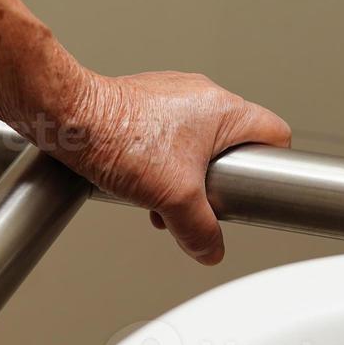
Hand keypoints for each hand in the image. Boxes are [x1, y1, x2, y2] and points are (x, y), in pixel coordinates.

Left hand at [48, 71, 291, 264]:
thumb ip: (201, 230)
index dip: (274, 167)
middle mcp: (201, 95)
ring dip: (185, 176)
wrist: (67, 118)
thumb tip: (211, 249)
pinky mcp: (144, 101)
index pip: (276, 134)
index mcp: (224, 109)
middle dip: (217, 182)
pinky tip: (139, 180)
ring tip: (163, 196)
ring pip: (197, 144)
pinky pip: (168, 136)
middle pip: (233, 145)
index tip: (256, 190)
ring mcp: (172, 95)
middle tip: (200, 201)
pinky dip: (160, 162)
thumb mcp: (173, 198)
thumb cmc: (119, 138)